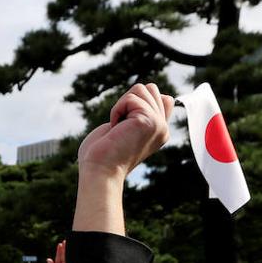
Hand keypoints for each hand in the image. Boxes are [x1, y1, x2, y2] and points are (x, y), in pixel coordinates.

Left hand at [73, 83, 172, 233]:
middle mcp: (162, 129)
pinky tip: (115, 129)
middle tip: (120, 127)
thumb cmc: (102, 154)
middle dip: (128, 101)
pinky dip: (117, 110)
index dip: (139, 102)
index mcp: (159, 131)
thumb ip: (140, 111)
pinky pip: (130, 98)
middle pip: (150, 88)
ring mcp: (158, 125)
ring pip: (141, 88)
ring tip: (118, 128)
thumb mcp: (125, 127)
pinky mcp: (149, 121)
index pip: (162, 97)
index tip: (125, 124)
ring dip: (122, 105)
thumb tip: (158, 93)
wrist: (98, 173)